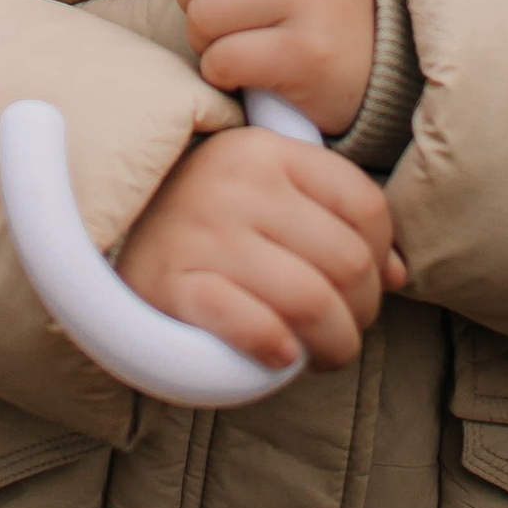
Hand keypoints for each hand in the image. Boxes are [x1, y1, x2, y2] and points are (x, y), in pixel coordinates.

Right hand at [115, 126, 401, 370]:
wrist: (108, 227)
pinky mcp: (176, 285)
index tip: (368, 286)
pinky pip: (253, 326)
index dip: (383, 258)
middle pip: (347, 261)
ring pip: (312, 301)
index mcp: (269, 151)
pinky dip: (279, 351)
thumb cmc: (208, 217)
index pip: (366, 206)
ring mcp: (206, 233)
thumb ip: (333, 216)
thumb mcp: (268, 191)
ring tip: (323, 355)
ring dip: (334, 344)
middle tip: (346, 331)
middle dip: (363, 312)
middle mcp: (240, 185)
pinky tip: (281, 357)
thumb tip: (399, 273)